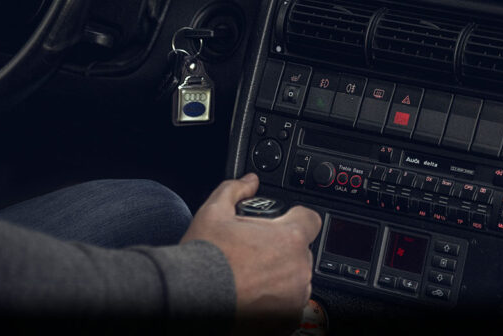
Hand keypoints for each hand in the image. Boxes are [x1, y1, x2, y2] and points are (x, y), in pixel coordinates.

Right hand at [181, 173, 321, 328]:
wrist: (191, 297)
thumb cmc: (205, 256)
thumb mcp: (214, 211)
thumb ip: (236, 189)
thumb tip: (249, 181)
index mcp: (289, 237)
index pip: (310, 219)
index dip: (295, 218)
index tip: (279, 224)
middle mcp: (298, 268)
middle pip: (300, 251)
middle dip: (281, 249)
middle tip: (253, 252)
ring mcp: (294, 297)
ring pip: (295, 279)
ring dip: (279, 276)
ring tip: (249, 276)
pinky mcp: (286, 321)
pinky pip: (288, 305)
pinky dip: (274, 302)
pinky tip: (250, 295)